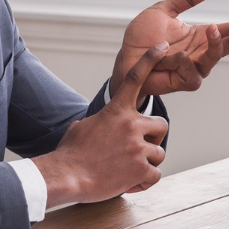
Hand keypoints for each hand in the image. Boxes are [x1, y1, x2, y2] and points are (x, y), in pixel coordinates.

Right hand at [32, 45, 170, 205]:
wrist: (66, 177)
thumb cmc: (71, 154)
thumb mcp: (82, 127)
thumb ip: (100, 121)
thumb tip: (98, 124)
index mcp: (117, 111)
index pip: (136, 78)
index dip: (150, 60)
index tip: (162, 46)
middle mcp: (131, 125)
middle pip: (161, 125)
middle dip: (153, 137)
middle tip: (138, 149)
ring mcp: (138, 147)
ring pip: (159, 153)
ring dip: (147, 162)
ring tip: (126, 169)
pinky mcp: (141, 169)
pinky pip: (155, 174)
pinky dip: (144, 181)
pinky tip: (129, 182)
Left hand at [111, 0, 228, 100]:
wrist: (125, 56)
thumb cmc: (144, 37)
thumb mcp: (165, 10)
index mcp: (201, 36)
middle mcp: (201, 52)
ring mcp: (193, 68)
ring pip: (214, 60)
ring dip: (217, 45)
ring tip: (213, 30)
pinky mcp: (181, 81)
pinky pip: (192, 76)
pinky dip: (186, 64)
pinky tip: (180, 54)